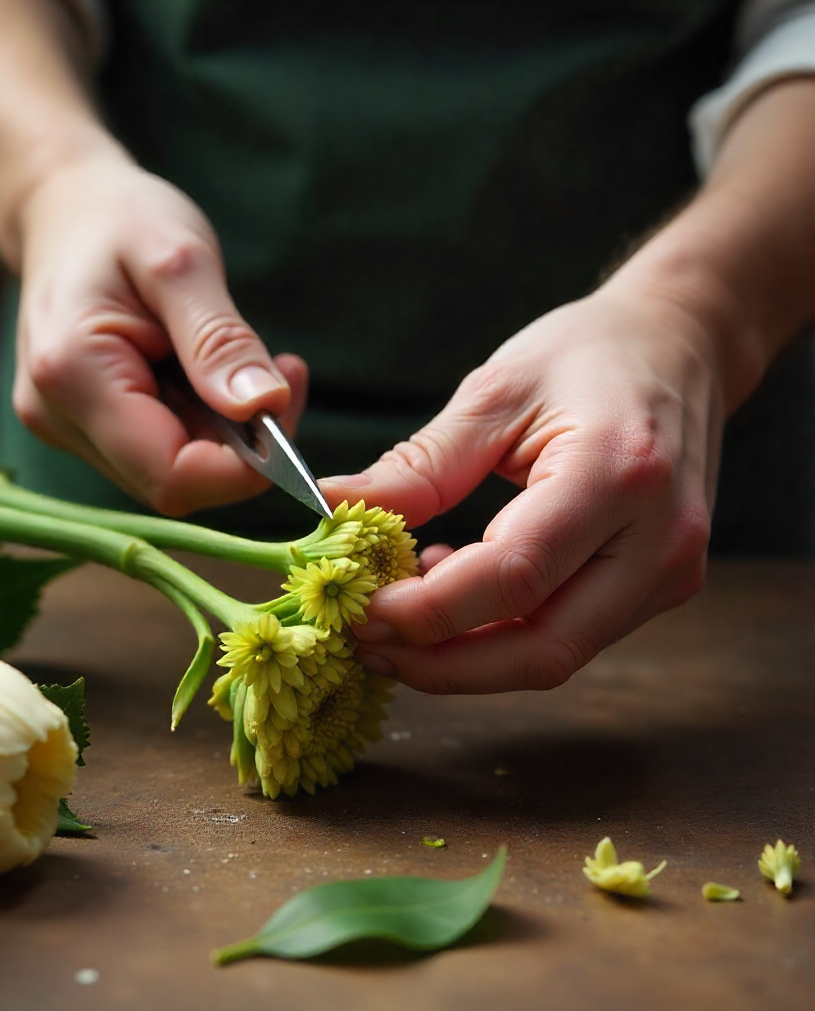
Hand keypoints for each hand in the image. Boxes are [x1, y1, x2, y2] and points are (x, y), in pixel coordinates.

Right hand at [12, 149, 307, 514]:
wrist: (64, 209)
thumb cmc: (120, 219)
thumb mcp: (180, 259)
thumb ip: (219, 339)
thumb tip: (265, 408)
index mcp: (72, 374)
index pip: (171, 473)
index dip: (244, 466)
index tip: (288, 401)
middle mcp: (58, 416)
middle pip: (174, 483)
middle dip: (243, 447)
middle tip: (284, 374)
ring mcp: (66, 426)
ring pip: (171, 473)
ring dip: (227, 435)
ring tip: (248, 363)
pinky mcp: (84, 427)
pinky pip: (160, 451)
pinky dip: (205, 425)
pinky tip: (214, 375)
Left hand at [323, 284, 721, 692]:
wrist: (678, 346)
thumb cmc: (588, 354)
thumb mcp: (495, 393)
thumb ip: (418, 466)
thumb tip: (332, 509)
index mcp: (618, 473)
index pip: (515, 576)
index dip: (430, 611)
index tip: (361, 610)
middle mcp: (659, 540)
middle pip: (542, 648)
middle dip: (442, 664)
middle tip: (367, 641)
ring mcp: (669, 572)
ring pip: (554, 656)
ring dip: (466, 657)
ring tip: (398, 618)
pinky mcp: (660, 586)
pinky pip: (568, 635)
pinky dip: (500, 634)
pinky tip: (452, 595)